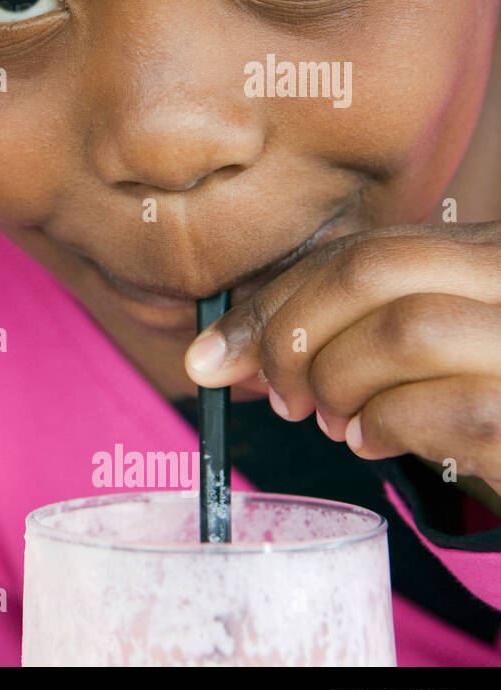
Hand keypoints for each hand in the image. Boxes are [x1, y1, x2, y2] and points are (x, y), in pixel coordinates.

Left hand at [184, 222, 500, 498]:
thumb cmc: (479, 392)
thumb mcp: (422, 345)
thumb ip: (339, 329)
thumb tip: (216, 355)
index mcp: (487, 251)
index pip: (362, 250)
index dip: (275, 299)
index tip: (215, 351)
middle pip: (373, 272)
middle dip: (294, 333)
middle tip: (275, 392)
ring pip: (402, 332)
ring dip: (338, 383)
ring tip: (332, 418)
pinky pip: (437, 408)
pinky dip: (382, 427)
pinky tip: (373, 439)